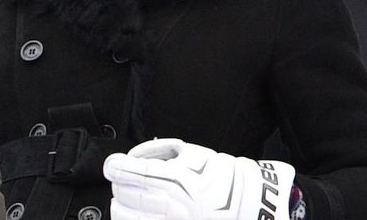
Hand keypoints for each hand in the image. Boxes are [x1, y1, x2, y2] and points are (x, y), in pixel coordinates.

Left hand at [103, 139, 294, 219]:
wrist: (255, 205)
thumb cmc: (223, 176)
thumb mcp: (195, 153)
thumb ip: (162, 152)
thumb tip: (134, 156)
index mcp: (181, 180)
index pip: (138, 173)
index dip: (118, 168)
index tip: (111, 165)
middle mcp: (177, 204)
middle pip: (130, 195)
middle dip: (119, 186)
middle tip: (119, 181)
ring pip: (131, 218)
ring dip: (121, 207)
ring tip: (124, 201)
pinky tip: (134, 216)